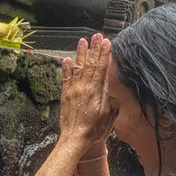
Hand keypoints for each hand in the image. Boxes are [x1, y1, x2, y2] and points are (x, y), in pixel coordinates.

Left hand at [60, 34, 114, 150]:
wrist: (75, 139)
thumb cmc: (94, 130)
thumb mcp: (108, 113)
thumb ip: (108, 94)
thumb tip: (109, 78)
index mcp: (95, 91)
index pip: (101, 67)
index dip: (104, 54)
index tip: (107, 42)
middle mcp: (83, 87)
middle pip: (90, 64)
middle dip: (95, 49)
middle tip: (98, 35)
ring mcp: (73, 90)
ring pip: (78, 67)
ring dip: (81, 53)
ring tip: (83, 41)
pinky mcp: (65, 95)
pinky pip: (66, 78)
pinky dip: (66, 68)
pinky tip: (67, 59)